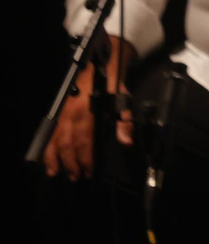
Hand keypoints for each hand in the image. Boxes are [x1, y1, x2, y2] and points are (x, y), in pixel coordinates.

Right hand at [43, 36, 136, 180]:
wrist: (98, 66)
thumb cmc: (112, 86)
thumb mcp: (124, 101)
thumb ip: (124, 122)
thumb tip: (125, 142)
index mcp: (88, 113)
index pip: (85, 142)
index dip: (86, 159)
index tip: (90, 171)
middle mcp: (72, 116)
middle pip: (67, 145)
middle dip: (71, 163)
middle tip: (76, 177)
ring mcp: (63, 115)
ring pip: (55, 140)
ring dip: (55, 158)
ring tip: (56, 173)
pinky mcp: (58, 113)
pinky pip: (50, 133)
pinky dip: (47, 147)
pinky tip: (48, 159)